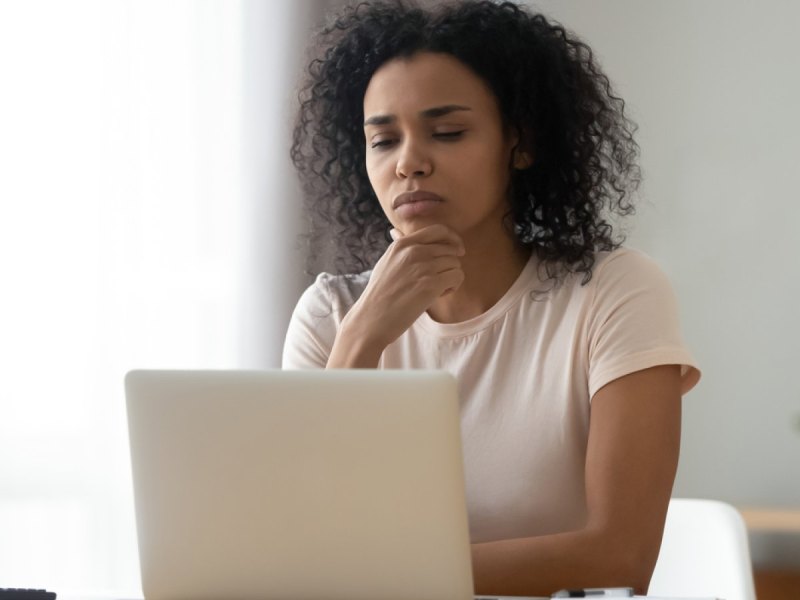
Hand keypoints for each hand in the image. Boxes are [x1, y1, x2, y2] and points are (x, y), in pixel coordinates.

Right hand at [343, 224, 464, 349]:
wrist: (372, 318)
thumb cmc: (379, 294)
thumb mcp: (385, 262)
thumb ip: (398, 247)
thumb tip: (396, 231)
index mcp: (402, 244)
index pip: (438, 230)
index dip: (453, 238)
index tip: (457, 250)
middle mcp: (413, 251)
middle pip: (450, 249)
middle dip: (450, 265)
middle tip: (438, 280)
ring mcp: (422, 266)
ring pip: (455, 263)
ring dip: (451, 278)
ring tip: (436, 290)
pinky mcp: (431, 284)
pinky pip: (457, 276)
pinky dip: (453, 286)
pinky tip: (439, 295)